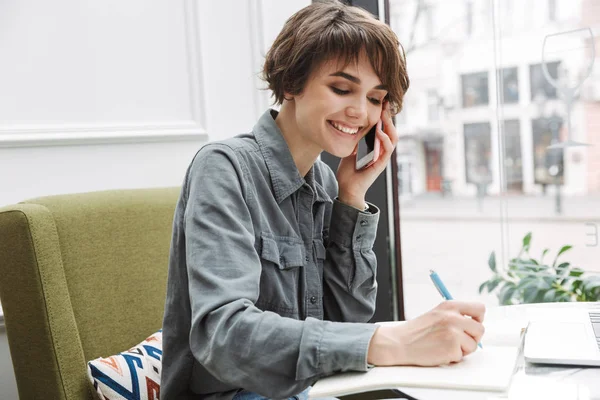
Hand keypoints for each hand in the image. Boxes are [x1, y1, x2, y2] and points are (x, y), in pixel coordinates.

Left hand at [336, 100, 397, 208]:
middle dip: (388, 117)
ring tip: (384, 114)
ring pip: (393, 139)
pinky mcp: (380, 165)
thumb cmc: (348, 171)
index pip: (384, 128)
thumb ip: (354, 138)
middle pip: (391, 131)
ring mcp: (382, 158)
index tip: (381, 102)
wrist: (347, 189)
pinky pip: (387, 150)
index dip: (384, 116)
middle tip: (385, 103)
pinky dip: (384, 140)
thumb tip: (350, 123)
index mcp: (375, 146)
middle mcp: (381, 151)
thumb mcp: (350, 149)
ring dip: (389, 126)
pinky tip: (380, 132)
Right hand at [367, 301, 485, 366]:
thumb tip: (476, 325)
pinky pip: (462, 356)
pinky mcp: (452, 348)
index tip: (471, 326)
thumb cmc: (417, 331)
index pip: (479, 308)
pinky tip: (439, 352)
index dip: (478, 319)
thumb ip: (455, 316)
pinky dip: (452, 357)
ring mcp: (453, 333)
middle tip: (458, 341)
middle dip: (472, 338)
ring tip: (444, 346)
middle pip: (480, 329)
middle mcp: (453, 317)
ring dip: (462, 349)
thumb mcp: (436, 314)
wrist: (400, 342)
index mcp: (450, 306)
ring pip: (473, 345)